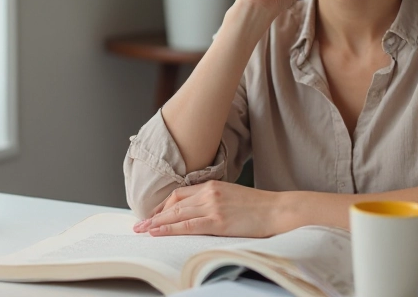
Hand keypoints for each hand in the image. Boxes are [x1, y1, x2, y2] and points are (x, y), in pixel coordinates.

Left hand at [132, 180, 284, 237]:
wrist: (278, 210)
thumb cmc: (260, 207)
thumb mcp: (233, 197)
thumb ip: (215, 200)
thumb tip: (199, 213)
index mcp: (213, 185)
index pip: (179, 193)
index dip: (163, 206)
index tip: (154, 215)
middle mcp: (209, 193)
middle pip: (173, 203)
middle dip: (154, 215)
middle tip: (139, 225)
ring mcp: (212, 206)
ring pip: (176, 214)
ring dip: (156, 223)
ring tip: (142, 231)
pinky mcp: (217, 220)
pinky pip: (186, 225)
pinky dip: (169, 228)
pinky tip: (157, 232)